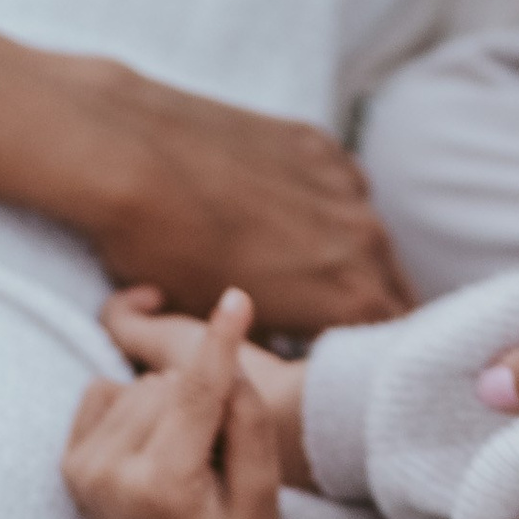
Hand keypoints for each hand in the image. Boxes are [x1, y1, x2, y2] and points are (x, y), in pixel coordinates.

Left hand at [68, 64, 408, 337]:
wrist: (127, 159)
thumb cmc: (164, 258)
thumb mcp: (217, 333)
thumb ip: (273, 348)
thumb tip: (276, 358)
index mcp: (352, 300)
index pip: (389, 348)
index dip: (368, 365)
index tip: (348, 372)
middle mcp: (368, 241)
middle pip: (392, 290)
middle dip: (366, 312)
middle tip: (327, 328)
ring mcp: (346, 187)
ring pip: (368, 237)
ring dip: (347, 257)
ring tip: (300, 269)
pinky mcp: (319, 145)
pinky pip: (339, 188)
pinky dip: (322, 206)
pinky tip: (279, 213)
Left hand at [103, 283, 315, 489]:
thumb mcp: (262, 497)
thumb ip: (249, 425)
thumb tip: (224, 360)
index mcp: (162, 487)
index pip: (196, 395)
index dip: (220, 344)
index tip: (238, 298)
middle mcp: (110, 475)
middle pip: (170, 384)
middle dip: (204, 403)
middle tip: (216, 461)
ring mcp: (82, 469)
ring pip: (141, 385)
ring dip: (171, 407)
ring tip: (186, 463)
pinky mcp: (69, 462)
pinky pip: (106, 390)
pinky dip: (135, 406)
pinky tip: (152, 448)